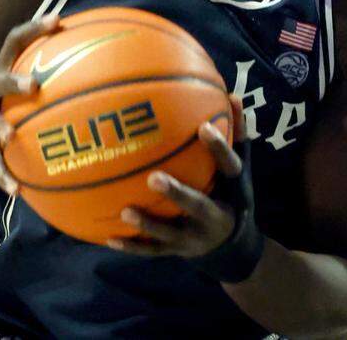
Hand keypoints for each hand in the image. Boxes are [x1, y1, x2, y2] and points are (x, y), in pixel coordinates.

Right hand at [0, 14, 60, 195]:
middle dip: (14, 81)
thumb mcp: (12, 86)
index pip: (14, 42)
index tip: (58, 19)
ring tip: (10, 136)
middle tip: (34, 85)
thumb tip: (95, 63)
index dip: (34, 28)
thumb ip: (44, 74)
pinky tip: (17, 190)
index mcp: (0, 72)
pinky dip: (4, 175)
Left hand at [108, 95, 246, 257]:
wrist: (231, 244)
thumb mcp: (237, 167)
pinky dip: (132, 245)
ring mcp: (195, 238)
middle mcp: (215, 217)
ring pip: (171, 233)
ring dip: (149, 223)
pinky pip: (152, 250)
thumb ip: (235, 133)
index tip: (203, 126)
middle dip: (177, 194)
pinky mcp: (177, 252)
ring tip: (125, 212)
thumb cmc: (229, 191)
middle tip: (154, 177)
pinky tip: (109, 238)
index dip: (218, 148)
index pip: (229, 167)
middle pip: (197, 205)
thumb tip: (231, 94)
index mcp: (232, 190)